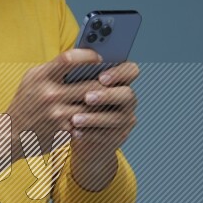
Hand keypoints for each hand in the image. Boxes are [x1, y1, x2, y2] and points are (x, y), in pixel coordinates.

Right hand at [6, 47, 105, 158]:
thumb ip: (54, 68)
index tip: (99, 58)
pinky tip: (104, 115)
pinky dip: (97, 119)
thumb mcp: (32, 79)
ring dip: (106, 103)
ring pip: (94, 106)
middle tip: (116, 80)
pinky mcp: (64, 132)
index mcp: (41, 77)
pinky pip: (88, 123)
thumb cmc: (25, 103)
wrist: (10, 135)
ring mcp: (58, 116)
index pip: (70, 59)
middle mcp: (50, 95)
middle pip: (91, 86)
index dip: (88, 56)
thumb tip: (83, 57)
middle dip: (106, 84)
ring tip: (115, 97)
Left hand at [68, 61, 139, 189]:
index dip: (119, 73)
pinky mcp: (118, 137)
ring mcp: (126, 119)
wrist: (77, 132)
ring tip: (74, 119)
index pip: (131, 70)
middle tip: (87, 98)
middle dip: (107, 96)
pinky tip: (75, 132)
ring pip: (117, 118)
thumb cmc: (74, 101)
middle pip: (127, 94)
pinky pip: (108, 136)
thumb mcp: (75, 86)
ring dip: (95, 118)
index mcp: (120, 80)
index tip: (101, 78)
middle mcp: (127, 98)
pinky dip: (90, 134)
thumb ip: (79, 76)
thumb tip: (71, 65)